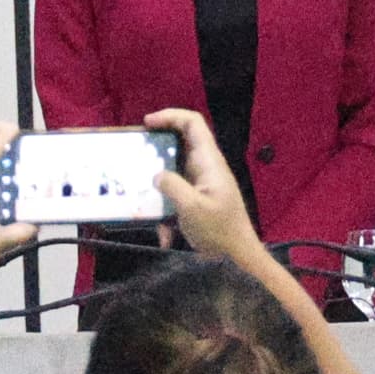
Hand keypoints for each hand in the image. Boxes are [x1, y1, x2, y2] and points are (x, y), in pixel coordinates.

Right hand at [149, 106, 265, 267]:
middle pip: (179, 142)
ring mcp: (201, 183)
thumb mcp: (192, 208)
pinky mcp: (196, 199)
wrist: (239, 258)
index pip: (193, 123)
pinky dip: (165, 209)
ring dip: (157, 182)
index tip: (146, 124)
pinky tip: (163, 233)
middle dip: (156, 147)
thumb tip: (156, 175)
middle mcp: (205, 167)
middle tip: (135, 154)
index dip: (170, 116)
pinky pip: (174, 194)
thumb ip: (172, 185)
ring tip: (139, 193)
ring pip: (172, 169)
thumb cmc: (220, 230)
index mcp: (209, 162)